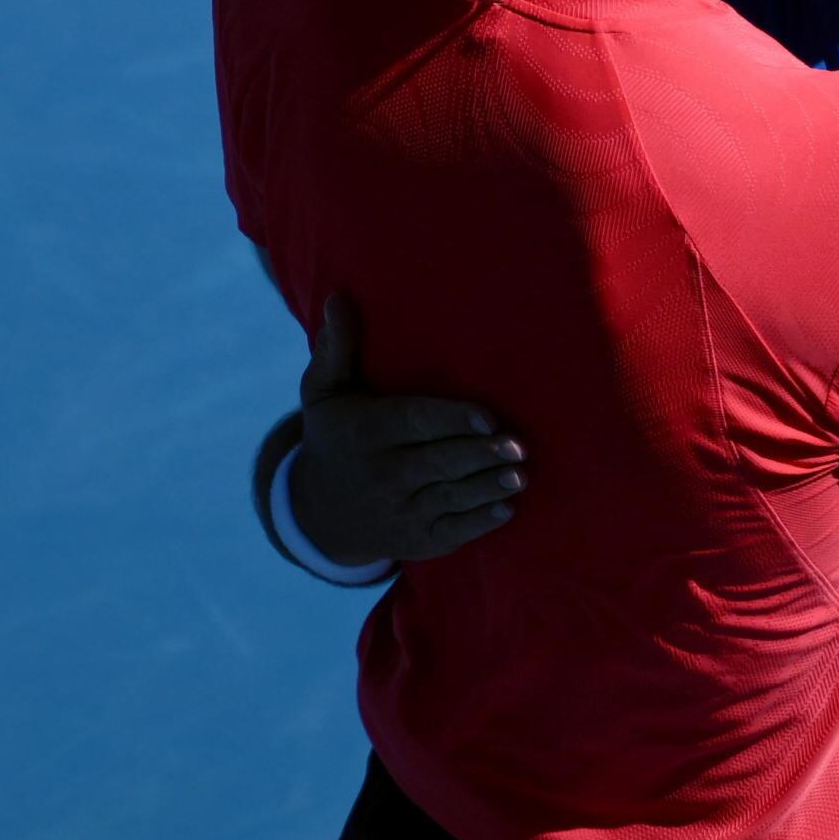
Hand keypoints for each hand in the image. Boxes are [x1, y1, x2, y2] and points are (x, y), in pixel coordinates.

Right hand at [281, 294, 522, 565]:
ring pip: (449, 498)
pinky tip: (506, 507)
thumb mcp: (324, 393)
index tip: (486, 417)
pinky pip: (451, 532)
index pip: (414, 424)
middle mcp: (382, 475)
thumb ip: (336, 348)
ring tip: (519, 476)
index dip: (451, 421)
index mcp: (366, 433)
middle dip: (478, 456)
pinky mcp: (417, 542)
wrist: (319, 514)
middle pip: (437, 463)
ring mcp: (400, 512)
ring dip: (486, 488)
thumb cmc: (335, 437)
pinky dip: (478, 522)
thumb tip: (339, 297)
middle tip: (517, 445)